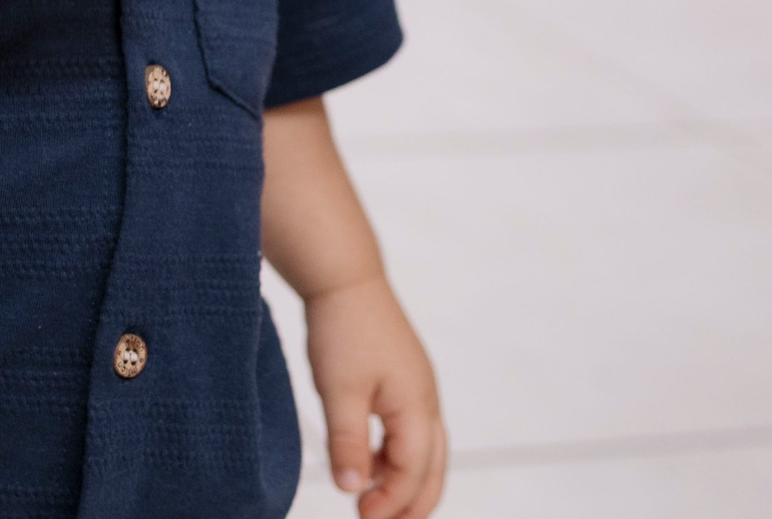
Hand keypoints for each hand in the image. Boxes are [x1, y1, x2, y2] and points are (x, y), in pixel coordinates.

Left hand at [306, 274, 445, 518]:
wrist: (345, 277)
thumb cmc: (343, 330)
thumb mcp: (339, 391)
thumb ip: (348, 442)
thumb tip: (352, 490)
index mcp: (417, 406)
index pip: (413, 472)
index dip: (391, 502)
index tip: (360, 517)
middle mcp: (427, 400)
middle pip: (432, 468)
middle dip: (411, 503)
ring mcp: (419, 388)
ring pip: (425, 450)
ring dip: (404, 480)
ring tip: (373, 502)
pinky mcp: (404, 378)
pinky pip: (411, 430)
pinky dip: (396, 455)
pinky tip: (368, 462)